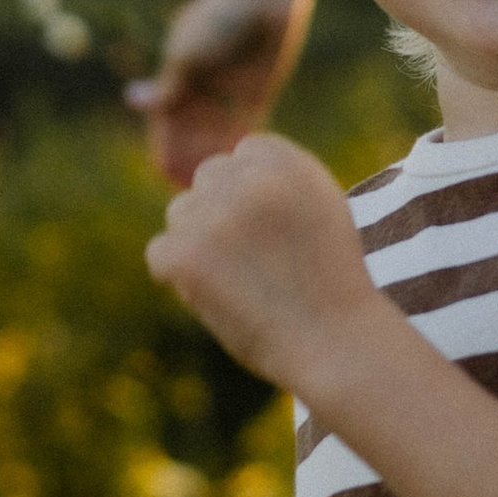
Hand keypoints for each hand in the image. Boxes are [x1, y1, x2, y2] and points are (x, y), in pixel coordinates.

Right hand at [129, 0, 314, 185]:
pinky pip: (244, 126)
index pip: (165, 121)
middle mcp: (199, 87)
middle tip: (193, 188)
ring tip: (216, 183)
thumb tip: (131, 101)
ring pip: (215, 134)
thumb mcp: (188, 54)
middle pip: (189, 134)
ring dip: (212, 157)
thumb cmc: (219, 19)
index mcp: (176, 76)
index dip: (164, 148)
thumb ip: (167, 85)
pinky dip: (239, 145)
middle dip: (188, 160)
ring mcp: (227, 90)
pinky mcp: (256, 91)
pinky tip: (240, 166)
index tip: (164, 174)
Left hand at [145, 134, 380, 392]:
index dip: (253, 193)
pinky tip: (219, 297)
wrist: (337, 344)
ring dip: (198, 242)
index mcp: (287, 161)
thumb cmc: (331, 283)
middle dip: (222, 212)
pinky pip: (160, 253)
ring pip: (180, 212)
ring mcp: (214, 216)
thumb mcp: (320, 208)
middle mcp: (249, 179)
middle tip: (256, 261)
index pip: (244, 153)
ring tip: (241, 281)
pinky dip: (180, 277)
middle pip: (209, 177)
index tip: (274, 231)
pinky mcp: (186, 254)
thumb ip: (276, 179)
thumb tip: (225, 166)